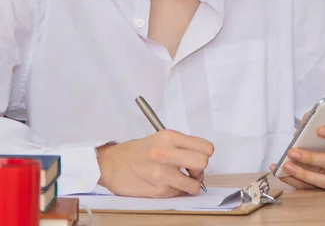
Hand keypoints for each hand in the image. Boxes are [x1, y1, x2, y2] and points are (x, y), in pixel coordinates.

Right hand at [96, 130, 213, 197]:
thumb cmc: (138, 151)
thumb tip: (204, 157)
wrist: (112, 164)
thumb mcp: (162, 138)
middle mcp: (165, 154)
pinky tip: (167, 183)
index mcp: (169, 137)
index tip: (198, 156)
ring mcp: (161, 174)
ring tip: (180, 178)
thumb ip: (183, 145)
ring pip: (194, 184)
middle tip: (191, 169)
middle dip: (200, 169)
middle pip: (203, 163)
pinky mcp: (158, 190)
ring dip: (190, 184)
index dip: (205, 154)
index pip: (206, 147)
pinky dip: (178, 191)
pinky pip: (180, 193)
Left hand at [270, 124, 324, 189]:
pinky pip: (311, 187)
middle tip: (293, 152)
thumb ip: (315, 119)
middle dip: (311, 158)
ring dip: (303, 174)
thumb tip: (301, 129)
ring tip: (286, 165)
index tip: (319, 130)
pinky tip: (281, 172)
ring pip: (324, 180)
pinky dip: (294, 180)